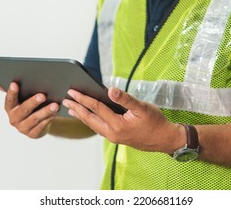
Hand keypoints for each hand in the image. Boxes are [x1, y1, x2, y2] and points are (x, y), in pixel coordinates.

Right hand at [2, 82, 58, 137]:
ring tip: (55, 105)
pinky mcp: (33, 134)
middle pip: (24, 110)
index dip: (11, 93)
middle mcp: (14, 119)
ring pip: (35, 119)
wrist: (35, 124)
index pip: (9, 100)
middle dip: (33, 102)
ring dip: (45, 111)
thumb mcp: (20, 98)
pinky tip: (55, 113)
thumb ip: (12, 91)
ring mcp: (23, 128)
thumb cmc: (28, 107)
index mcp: (10, 108)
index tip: (15, 84)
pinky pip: (41, 126)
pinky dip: (49, 119)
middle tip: (42, 96)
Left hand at [62, 87, 183, 153]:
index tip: (72, 92)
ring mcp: (114, 137)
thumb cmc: (155, 122)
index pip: (96, 108)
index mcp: (117, 124)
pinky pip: (99, 128)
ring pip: (93, 125)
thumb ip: (126, 99)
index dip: (83, 99)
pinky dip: (91, 121)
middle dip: (77, 108)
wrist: (165, 140)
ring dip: (82, 116)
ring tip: (71, 109)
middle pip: (90, 119)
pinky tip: (88, 117)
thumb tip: (110, 90)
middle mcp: (112, 133)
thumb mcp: (142, 107)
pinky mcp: (117, 138)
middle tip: (65, 100)